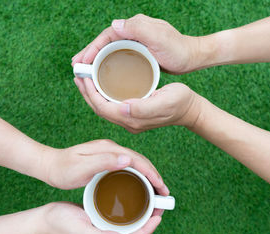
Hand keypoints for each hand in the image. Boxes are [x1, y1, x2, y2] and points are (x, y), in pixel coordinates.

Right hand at [38, 202, 161, 233]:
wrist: (44, 220)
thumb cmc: (59, 225)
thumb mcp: (78, 230)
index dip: (147, 231)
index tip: (157, 217)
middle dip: (148, 223)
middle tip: (159, 206)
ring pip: (128, 229)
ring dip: (141, 218)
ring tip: (150, 203)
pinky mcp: (99, 226)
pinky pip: (119, 223)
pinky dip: (129, 214)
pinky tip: (133, 204)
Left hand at [39, 139, 168, 194]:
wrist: (48, 165)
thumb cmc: (62, 169)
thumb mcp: (81, 167)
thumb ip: (104, 161)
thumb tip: (129, 159)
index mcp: (108, 149)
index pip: (137, 159)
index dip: (151, 173)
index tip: (161, 187)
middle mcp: (111, 149)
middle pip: (139, 161)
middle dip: (154, 175)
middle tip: (164, 193)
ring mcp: (108, 153)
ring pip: (135, 164)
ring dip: (148, 176)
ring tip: (156, 191)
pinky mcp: (105, 160)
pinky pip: (127, 167)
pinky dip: (137, 176)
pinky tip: (139, 186)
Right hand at [72, 14, 215, 73]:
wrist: (192, 56)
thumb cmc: (177, 48)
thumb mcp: (158, 37)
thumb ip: (138, 28)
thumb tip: (114, 25)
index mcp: (134, 27)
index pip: (106, 37)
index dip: (91, 49)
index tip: (80, 61)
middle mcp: (132, 32)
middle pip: (105, 43)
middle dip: (89, 54)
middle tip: (76, 67)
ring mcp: (135, 42)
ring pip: (110, 51)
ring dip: (96, 60)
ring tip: (85, 72)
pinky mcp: (139, 52)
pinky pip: (118, 57)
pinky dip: (108, 64)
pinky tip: (103, 73)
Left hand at [75, 79, 203, 133]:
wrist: (190, 110)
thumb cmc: (180, 102)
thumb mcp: (165, 101)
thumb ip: (143, 108)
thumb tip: (122, 108)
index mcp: (133, 119)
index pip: (103, 108)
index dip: (91, 94)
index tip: (84, 77)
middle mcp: (129, 122)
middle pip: (100, 109)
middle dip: (87, 93)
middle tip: (78, 75)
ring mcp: (131, 120)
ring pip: (104, 108)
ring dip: (93, 94)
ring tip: (85, 79)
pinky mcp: (134, 115)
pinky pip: (112, 107)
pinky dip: (102, 96)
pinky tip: (101, 85)